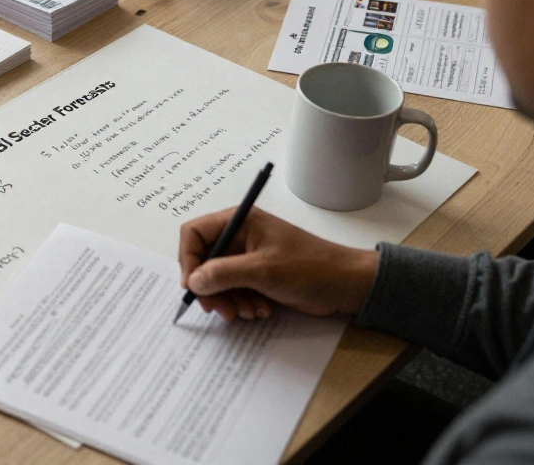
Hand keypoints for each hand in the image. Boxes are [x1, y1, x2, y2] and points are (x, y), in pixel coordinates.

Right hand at [178, 207, 379, 321]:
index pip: (194, 234)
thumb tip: (193, 281)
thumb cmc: (309, 268)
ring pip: (217, 281)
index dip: (188, 260)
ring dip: (228, 300)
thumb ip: (222, 273)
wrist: (345, 285)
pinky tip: (260, 310)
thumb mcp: (262, 270)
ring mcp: (247, 258)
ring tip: (248, 312)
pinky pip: (234, 291)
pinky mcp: (256, 277)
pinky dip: (242, 304)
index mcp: (239, 222)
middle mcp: (239, 237)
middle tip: (221, 309)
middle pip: (203, 262)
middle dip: (211, 288)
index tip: (193, 286)